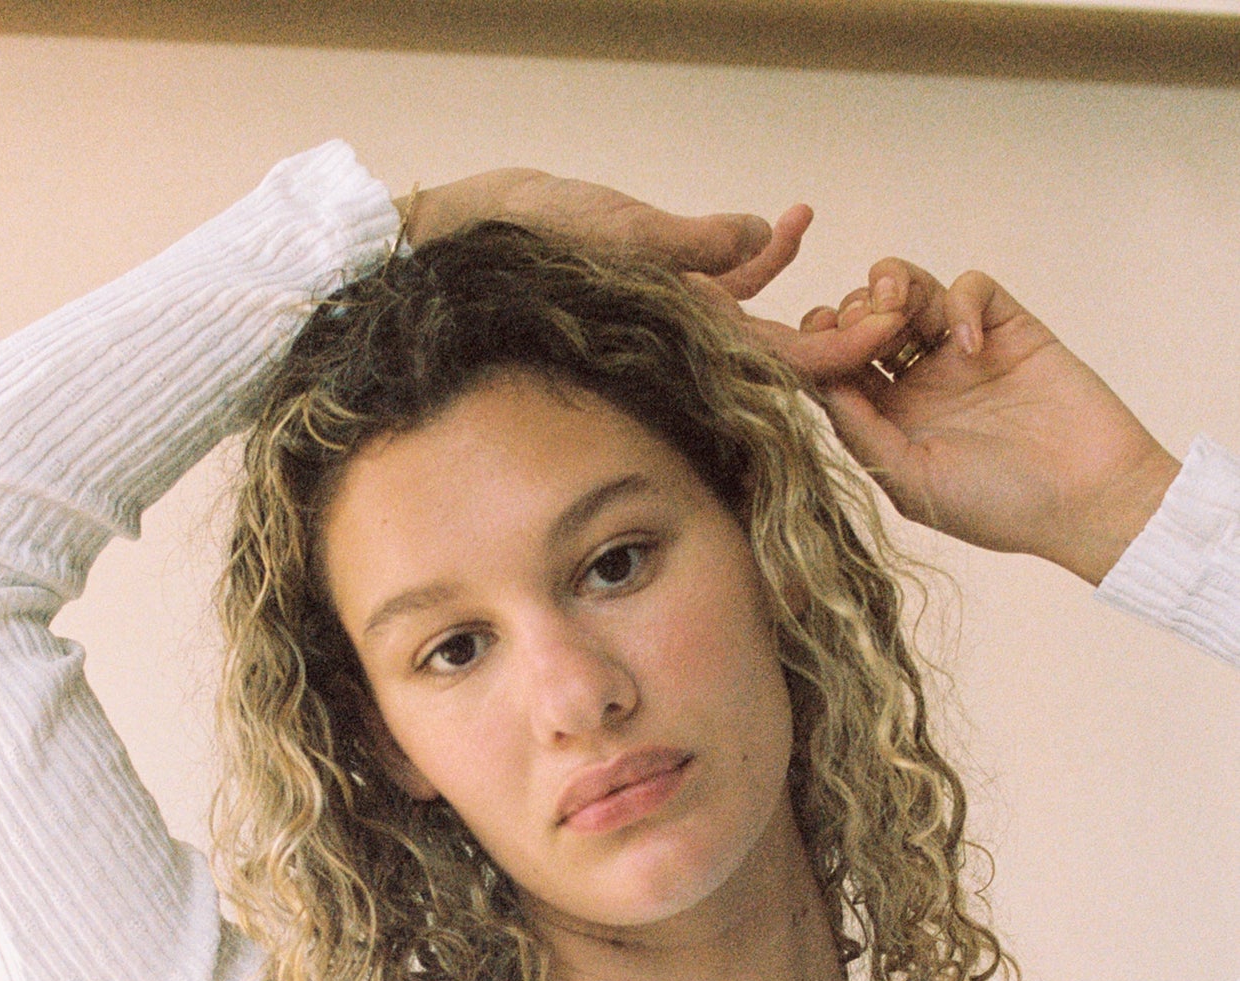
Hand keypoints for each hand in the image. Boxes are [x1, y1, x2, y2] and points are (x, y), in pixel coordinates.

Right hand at [402, 171, 971, 418]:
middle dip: (843, 326)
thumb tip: (760, 239)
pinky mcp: (665, 278)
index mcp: (683, 340)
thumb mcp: (621, 230)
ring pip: (763, 309)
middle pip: (784, 346)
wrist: (475, 232)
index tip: (889, 336)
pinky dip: (760, 248)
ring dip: (810, 285)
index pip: (776, 362)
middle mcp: (687, 335)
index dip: (838, 355)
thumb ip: (695, 242)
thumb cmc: (533, 236)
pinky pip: (726, 269)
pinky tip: (791, 221)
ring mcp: (679, 309)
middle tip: (903, 301)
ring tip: (860, 261)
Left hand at [788, 260, 1179, 582]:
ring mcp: (962, 352)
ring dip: (891, 287)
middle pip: (865, 321)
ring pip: (910, 291)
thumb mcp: (913, 481)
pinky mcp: (1008, 328)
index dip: (820, 348)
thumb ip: (862, 433)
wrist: (1086, 498)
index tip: (816, 344)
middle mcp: (919, 383)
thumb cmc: (999, 507)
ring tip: (894, 310)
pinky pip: (971, 287)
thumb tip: (817, 384)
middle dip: (851, 311)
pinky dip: (961, 300)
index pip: (838, 369)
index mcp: (889, 422)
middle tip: (858, 324)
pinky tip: (967, 345)